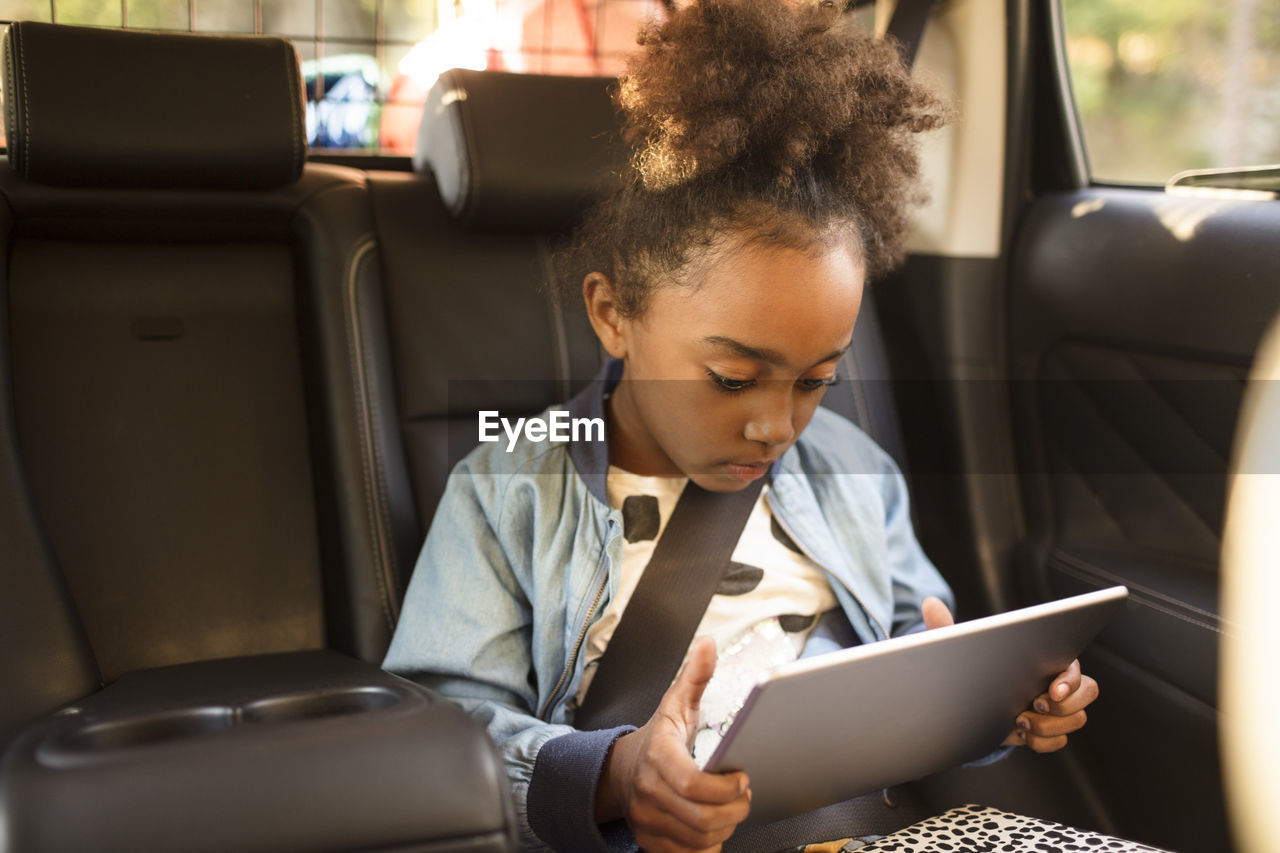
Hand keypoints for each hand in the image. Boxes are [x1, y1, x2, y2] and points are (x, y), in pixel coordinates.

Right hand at [595, 636, 751, 851]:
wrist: (618, 773)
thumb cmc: (657, 739)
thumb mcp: (674, 705)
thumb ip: (695, 676)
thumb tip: (708, 644)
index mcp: (658, 757)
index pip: (693, 784)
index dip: (726, 788)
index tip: (742, 778)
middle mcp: (648, 793)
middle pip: (702, 819)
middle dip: (734, 810)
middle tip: (744, 796)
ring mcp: (647, 821)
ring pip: (699, 840)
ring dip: (725, 828)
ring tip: (731, 809)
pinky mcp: (650, 842)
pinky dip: (708, 846)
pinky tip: (715, 827)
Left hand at [920, 597, 1099, 753]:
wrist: (969, 700)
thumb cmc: (972, 666)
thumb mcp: (958, 648)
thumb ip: (946, 628)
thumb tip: (929, 602)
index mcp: (1044, 656)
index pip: (1073, 667)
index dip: (1069, 680)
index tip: (1050, 690)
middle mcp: (1056, 681)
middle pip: (1086, 694)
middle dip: (1064, 706)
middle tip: (1031, 707)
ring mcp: (1055, 708)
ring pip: (1076, 720)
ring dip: (1050, 726)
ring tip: (1019, 722)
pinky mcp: (1048, 730)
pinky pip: (1060, 741)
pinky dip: (1043, 742)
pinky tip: (1021, 735)